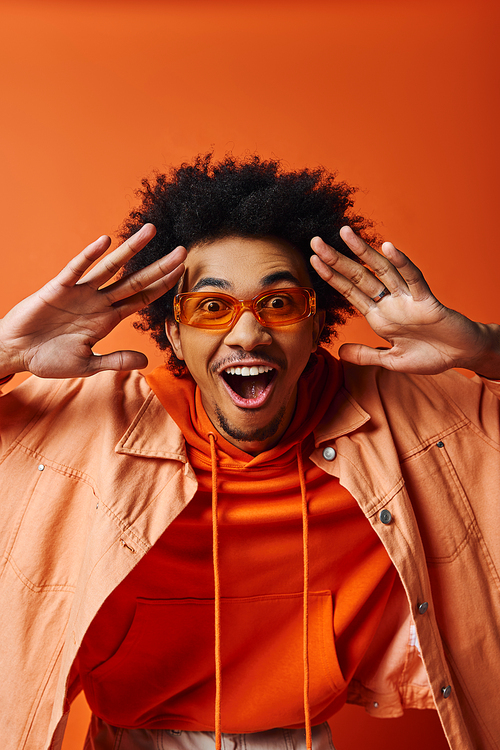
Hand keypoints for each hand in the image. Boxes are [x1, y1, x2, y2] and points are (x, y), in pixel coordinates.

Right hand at [0, 224, 186, 377]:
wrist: (16, 352)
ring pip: (111, 267)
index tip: (181, 273)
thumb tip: (145, 362)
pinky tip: (105, 242)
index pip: (141, 299)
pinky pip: (76, 269)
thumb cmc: (49, 358)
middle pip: (136, 281)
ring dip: (131, 250)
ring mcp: (80, 293)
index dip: (162, 286)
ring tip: (151, 231)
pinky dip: (90, 255)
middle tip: (183, 250)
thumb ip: (116, 361)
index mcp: (107, 319)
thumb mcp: (87, 364)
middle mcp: (98, 301)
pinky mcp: (58, 288)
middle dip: (159, 267)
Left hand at [310, 226, 499, 377]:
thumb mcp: (392, 360)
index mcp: (378, 316)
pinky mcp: (427, 301)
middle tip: (316, 241)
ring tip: (344, 233)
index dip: (331, 277)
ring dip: (363, 251)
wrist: (460, 355)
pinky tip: (387, 248)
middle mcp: (389, 302)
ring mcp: (407, 299)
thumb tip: (340, 352)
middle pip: (359, 276)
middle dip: (337, 259)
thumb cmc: (429, 355)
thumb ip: (367, 355)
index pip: (350, 292)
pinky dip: (401, 263)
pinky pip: (413, 279)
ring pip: (382, 270)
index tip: (313, 261)